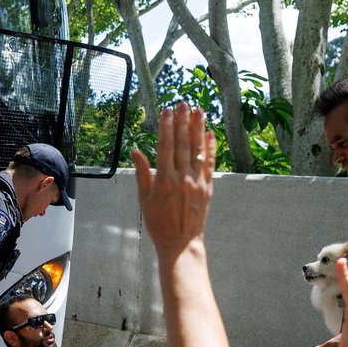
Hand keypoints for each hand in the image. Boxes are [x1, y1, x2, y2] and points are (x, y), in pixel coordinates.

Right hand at [132, 104, 215, 257]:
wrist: (180, 243)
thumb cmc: (158, 223)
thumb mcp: (144, 199)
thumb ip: (142, 174)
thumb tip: (136, 151)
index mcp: (164, 180)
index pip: (165, 147)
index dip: (166, 127)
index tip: (167, 111)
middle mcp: (182, 178)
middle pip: (182, 144)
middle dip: (183, 122)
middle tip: (184, 104)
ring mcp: (197, 182)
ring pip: (198, 150)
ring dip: (198, 129)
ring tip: (199, 111)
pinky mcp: (207, 188)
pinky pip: (209, 164)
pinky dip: (211, 148)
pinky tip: (211, 134)